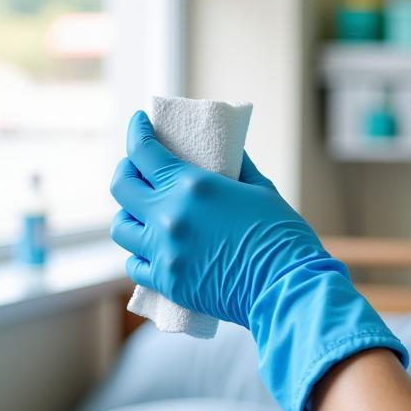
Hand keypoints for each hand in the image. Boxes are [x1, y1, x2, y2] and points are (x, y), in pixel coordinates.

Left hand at [110, 111, 407, 410]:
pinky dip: (138, 254)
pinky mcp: (168, 283)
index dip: (136, 132)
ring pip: (122, 228)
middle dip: (126, 170)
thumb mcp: (260, 189)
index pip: (144, 152)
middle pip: (122, 187)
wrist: (287, 287)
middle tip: (135, 167)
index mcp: (191, 186)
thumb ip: (236, 167)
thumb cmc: (283, 236)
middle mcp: (169, 216)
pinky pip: (135, 266)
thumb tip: (226, 152)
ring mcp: (165, 252)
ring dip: (128, 214)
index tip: (139, 122)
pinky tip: (148, 249)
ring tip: (140, 212)